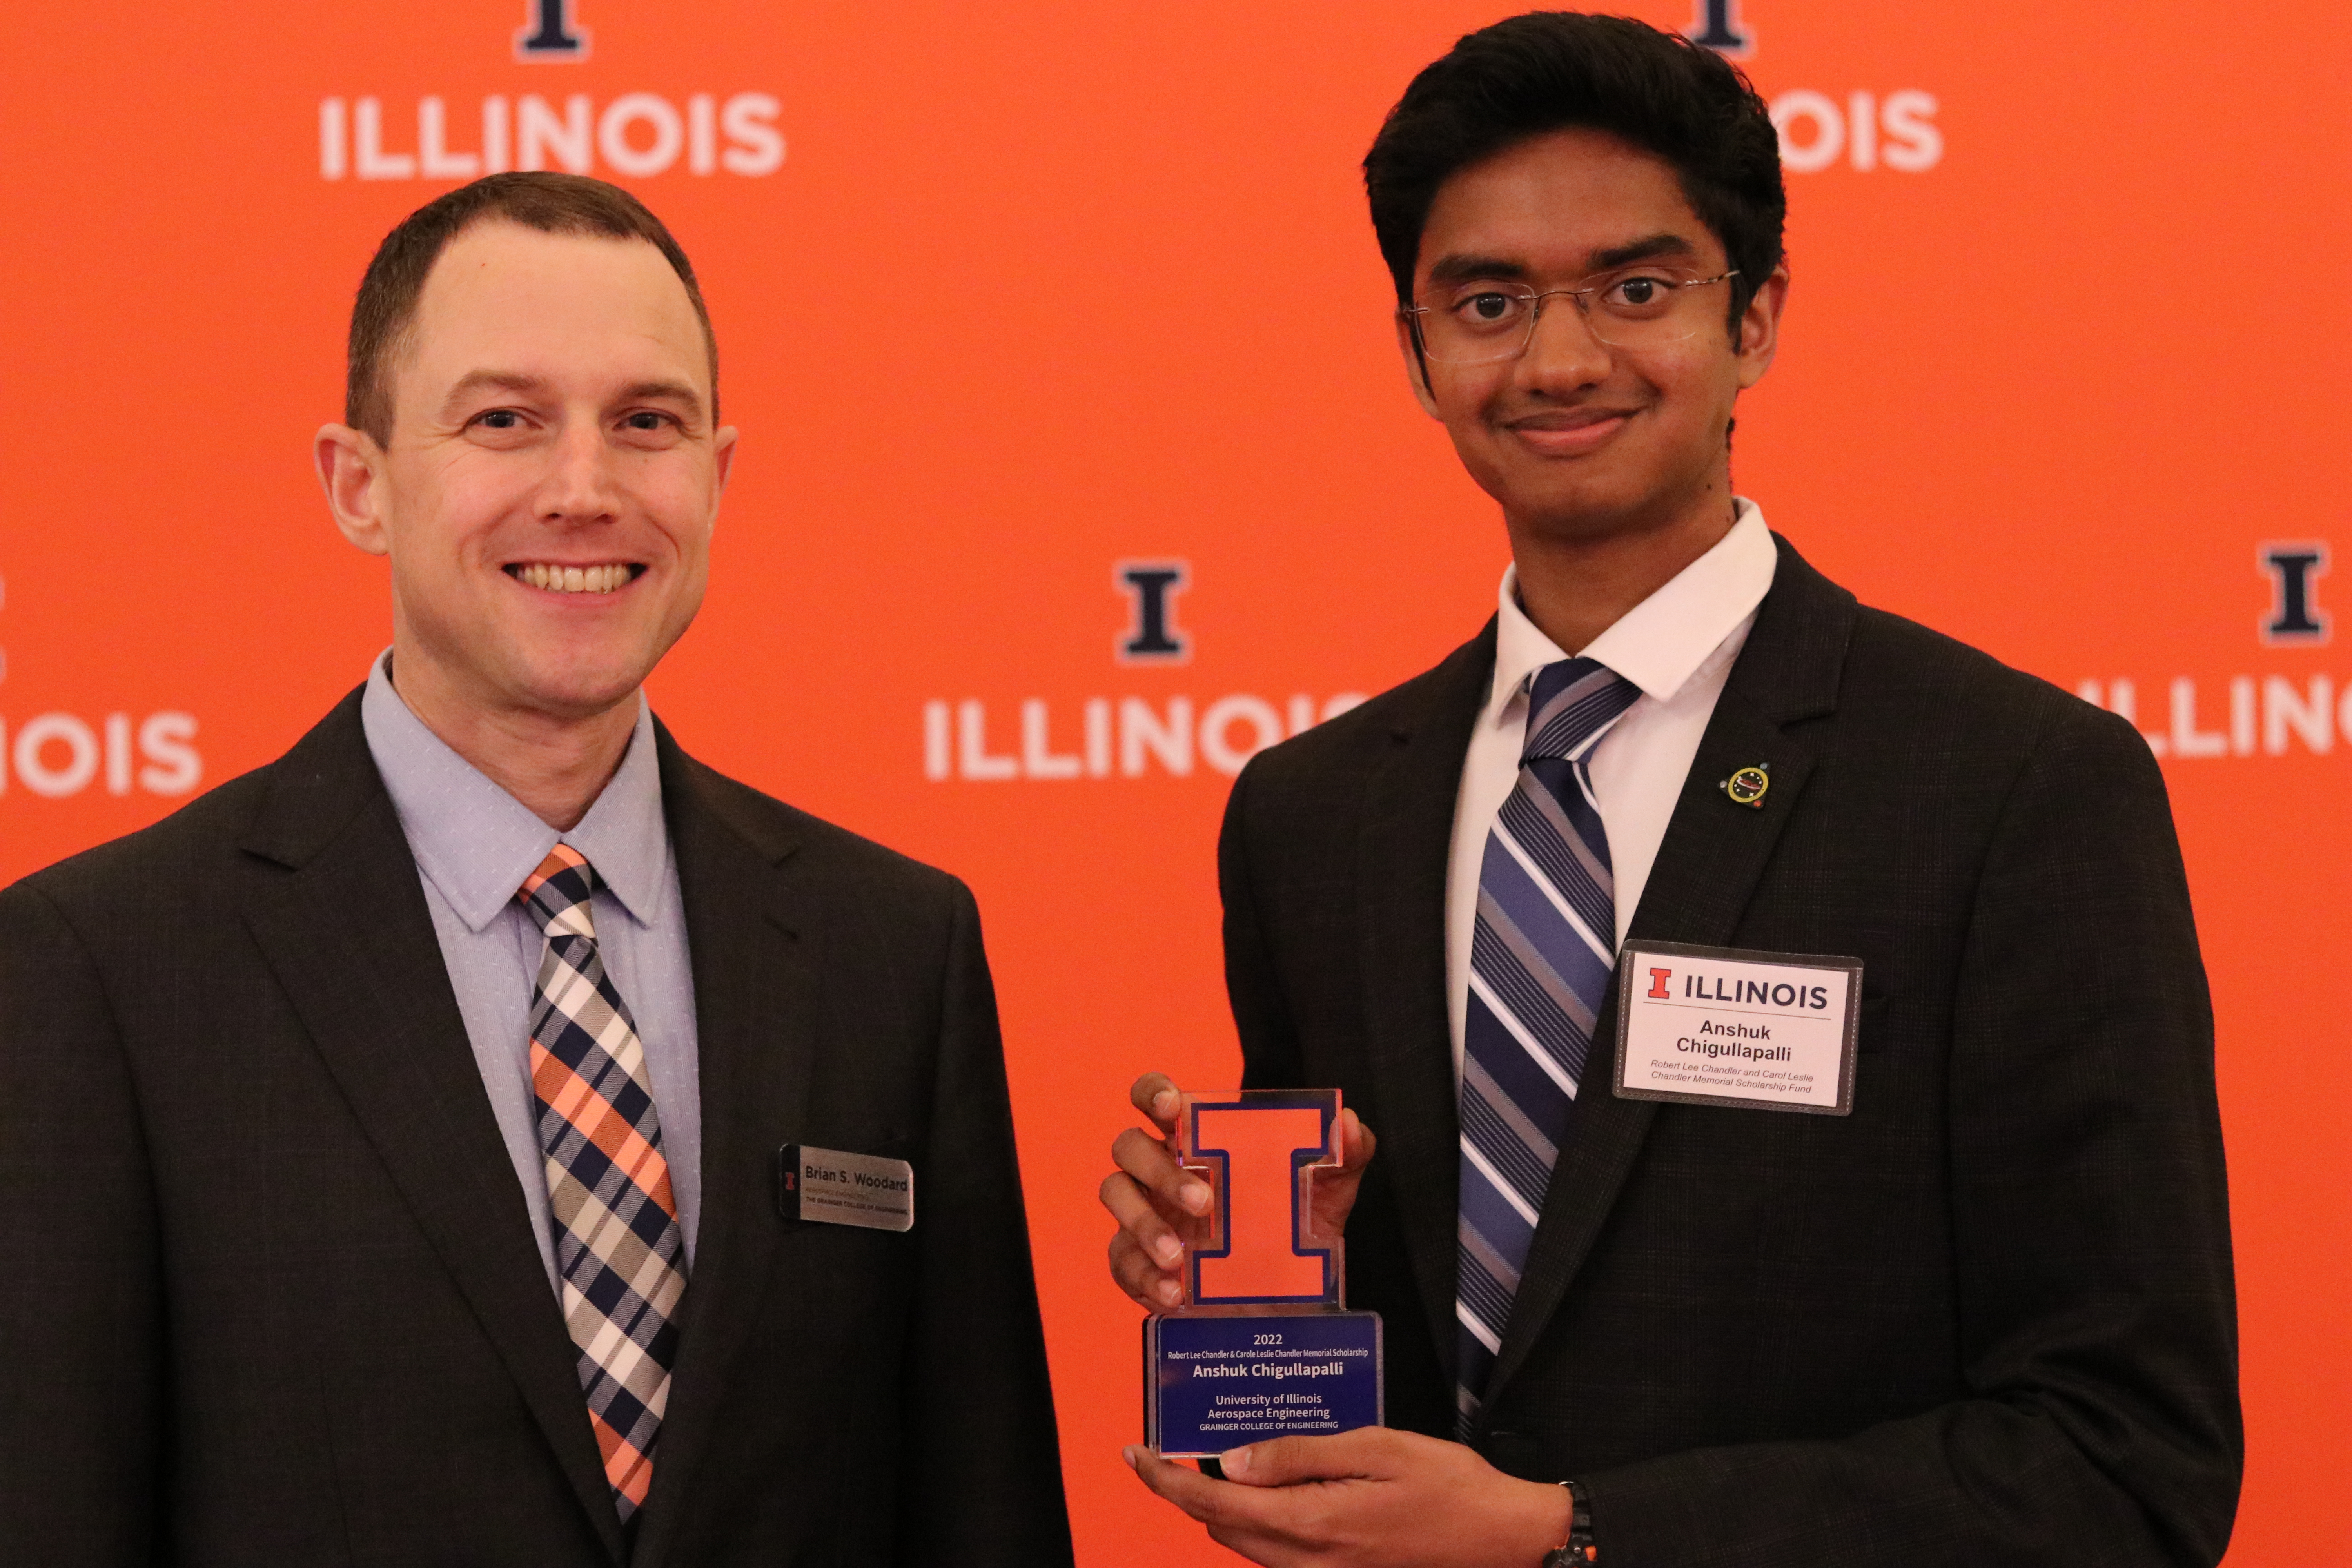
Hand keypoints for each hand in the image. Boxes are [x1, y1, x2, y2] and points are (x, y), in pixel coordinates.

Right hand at [1101, 1072, 1376, 1310]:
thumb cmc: (1296, 1229)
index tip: (1170, 1105)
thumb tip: (1348, 1124)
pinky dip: (1143, 1276)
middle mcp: (1161, 1169)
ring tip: (1180, 1257)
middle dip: (1160, 1169)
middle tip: (1205, 1201)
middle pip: (1129, 1146)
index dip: (1152, 1091)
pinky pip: (1120, 1260)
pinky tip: (1176, 1294)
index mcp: (1197, 1139)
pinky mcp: (1135, 1260)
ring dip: (1143, 1222)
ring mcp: (1143, 1213)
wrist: (1288, 1301)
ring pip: (1115, 1195)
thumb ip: (1346, 1154)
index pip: (1155, 1097)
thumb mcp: (1330, 1193)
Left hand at [1121, 1427, 1572, 1567]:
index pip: (1212, 1502)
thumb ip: (1300, 1455)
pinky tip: (1273, 1487)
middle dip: (1189, 1489)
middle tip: (1180, 1445)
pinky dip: (1260, 1522)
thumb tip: (1233, 1461)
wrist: (1503, 1538)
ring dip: (1224, 1506)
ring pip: (1245, 1544)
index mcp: (1313, 1522)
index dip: (1164, 1479)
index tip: (1135, 1454)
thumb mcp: (1376, 1448)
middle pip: (1221, 1527)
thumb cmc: (1449, 1486)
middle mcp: (1310, 1558)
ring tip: (1222, 1459)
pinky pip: (1278, 1554)